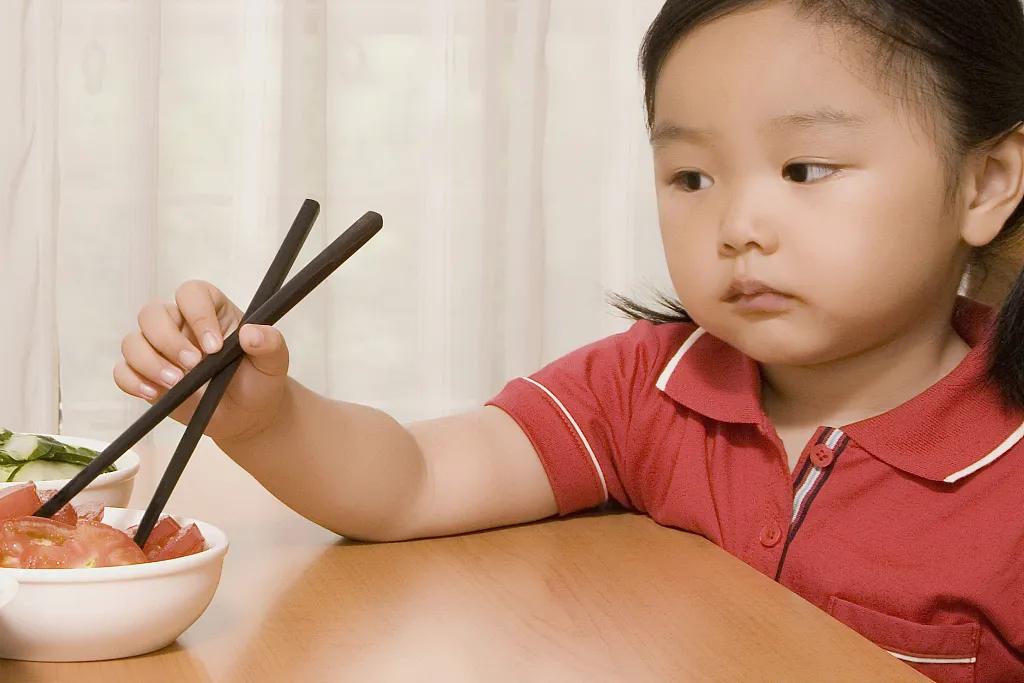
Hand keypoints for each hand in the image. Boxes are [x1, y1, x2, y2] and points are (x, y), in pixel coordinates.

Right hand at [114, 280, 290, 442]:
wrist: (249, 413)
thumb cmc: (259, 379)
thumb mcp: (274, 361)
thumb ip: (270, 343)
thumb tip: (252, 334)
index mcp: (211, 309)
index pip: (192, 293)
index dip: (198, 314)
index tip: (215, 346)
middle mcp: (179, 323)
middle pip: (152, 314)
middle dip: (168, 340)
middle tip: (193, 365)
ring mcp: (159, 349)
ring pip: (133, 341)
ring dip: (149, 362)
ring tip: (176, 383)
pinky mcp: (146, 376)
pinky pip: (123, 371)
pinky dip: (132, 381)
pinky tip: (154, 393)